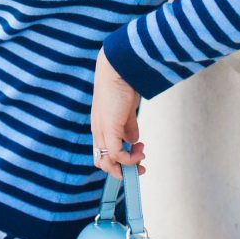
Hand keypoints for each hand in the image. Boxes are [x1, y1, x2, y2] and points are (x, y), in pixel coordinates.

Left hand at [91, 47, 144, 179]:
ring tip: (141, 156)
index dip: (117, 162)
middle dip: (121, 170)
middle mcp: (97, 131)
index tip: (136, 158)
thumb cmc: (122, 84)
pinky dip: (129, 159)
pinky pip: (116, 154)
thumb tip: (133, 141)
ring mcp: (102, 131)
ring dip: (127, 166)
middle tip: (140, 166)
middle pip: (102, 163)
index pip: (102, 154)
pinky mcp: (109, 128)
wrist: (117, 68)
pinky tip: (140, 151)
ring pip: (107, 163)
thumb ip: (128, 126)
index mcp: (100, 126)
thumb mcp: (126, 110)